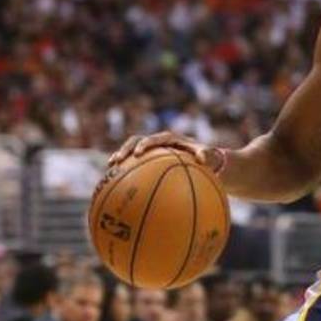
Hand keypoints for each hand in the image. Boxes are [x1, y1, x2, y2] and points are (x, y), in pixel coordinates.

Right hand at [108, 131, 226, 174]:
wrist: (205, 160)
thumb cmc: (207, 157)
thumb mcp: (208, 155)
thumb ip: (205, 154)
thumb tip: (204, 159)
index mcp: (171, 139)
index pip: (156, 138)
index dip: (146, 144)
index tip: (139, 153)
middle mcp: (158, 142)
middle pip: (137, 140)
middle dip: (126, 149)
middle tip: (118, 160)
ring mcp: (152, 151)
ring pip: (132, 150)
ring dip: (121, 156)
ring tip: (111, 167)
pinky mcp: (148, 159)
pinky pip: (135, 163)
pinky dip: (125, 169)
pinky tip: (116, 182)